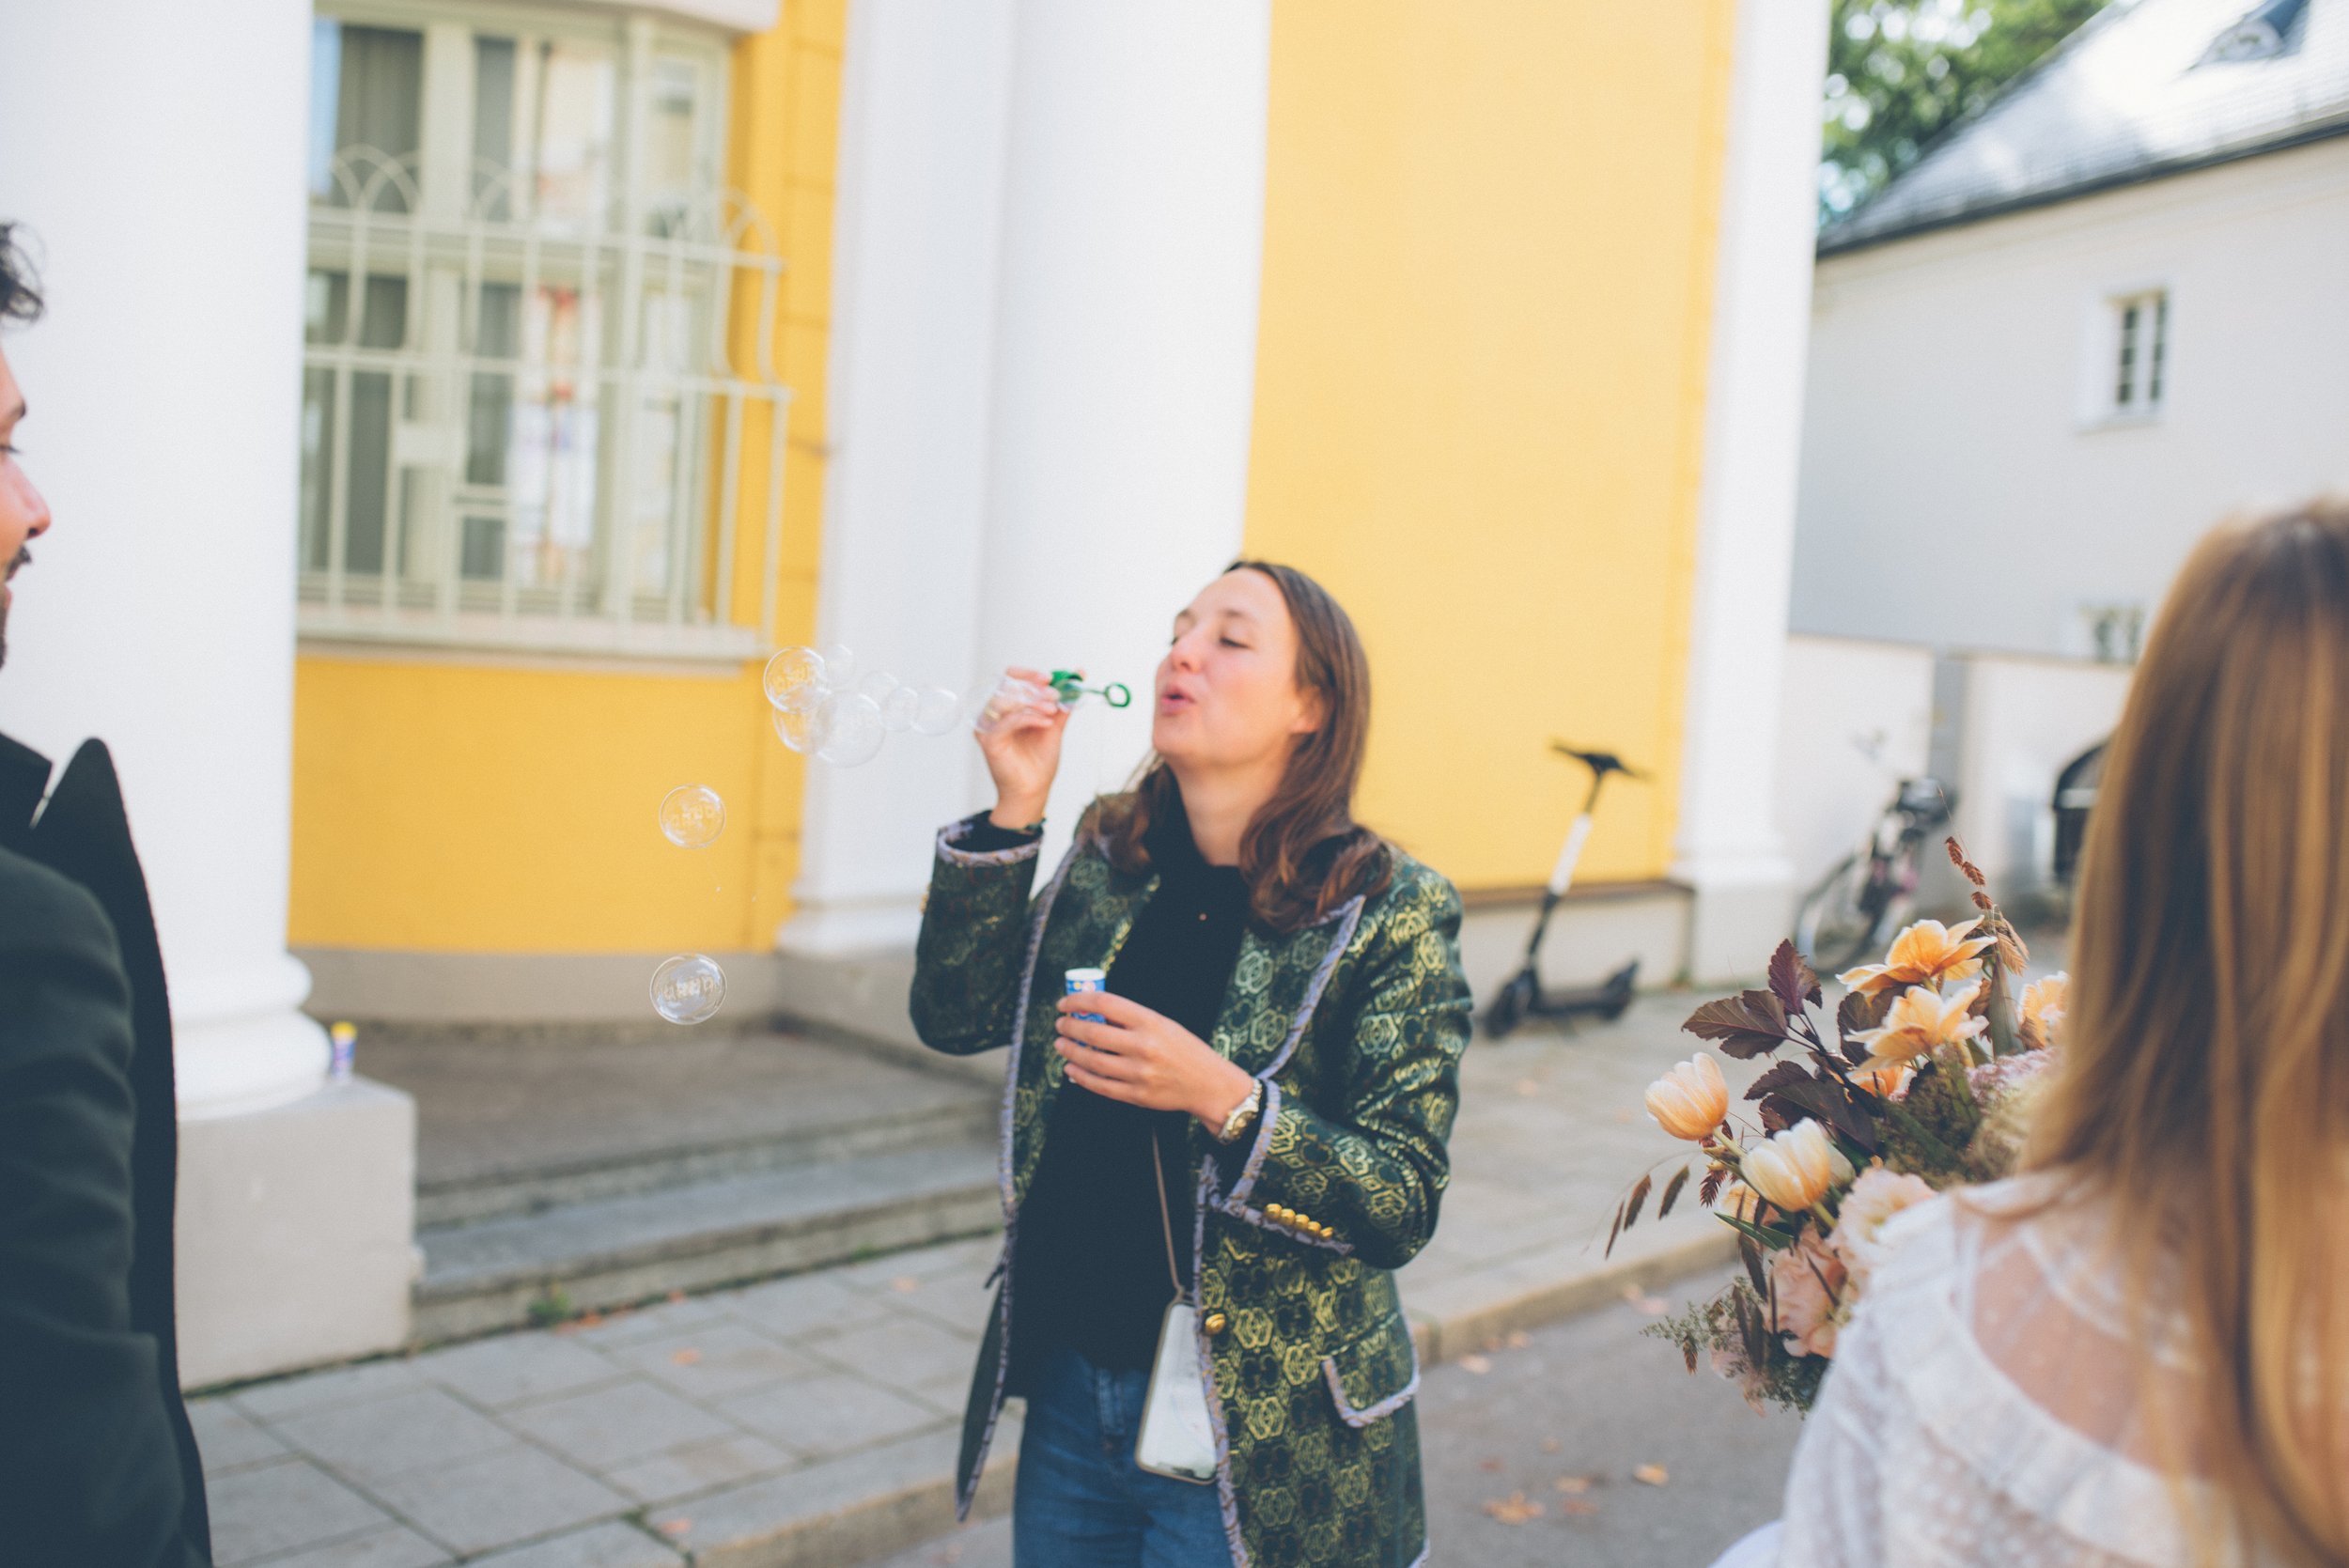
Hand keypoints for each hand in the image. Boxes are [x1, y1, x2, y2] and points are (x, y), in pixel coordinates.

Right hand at [976, 665, 1069, 827]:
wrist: (1035, 789)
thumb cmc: (1039, 760)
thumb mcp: (1055, 724)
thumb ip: (1064, 701)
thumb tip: (1079, 674)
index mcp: (1007, 706)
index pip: (1010, 678)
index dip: (1029, 674)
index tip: (1050, 678)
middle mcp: (994, 713)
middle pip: (1006, 685)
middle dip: (1034, 688)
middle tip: (1056, 695)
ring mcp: (989, 726)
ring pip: (1006, 700)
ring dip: (1033, 702)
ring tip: (1052, 712)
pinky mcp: (989, 740)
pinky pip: (1007, 721)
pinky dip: (1029, 718)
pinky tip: (1046, 724)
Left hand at [1054, 991, 1259, 1129]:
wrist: (1208, 1084)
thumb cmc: (1184, 1050)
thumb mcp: (1162, 1025)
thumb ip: (1130, 1021)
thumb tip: (1091, 1014)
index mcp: (1150, 1021)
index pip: (1104, 1003)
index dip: (1078, 1001)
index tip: (1065, 1003)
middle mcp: (1143, 1046)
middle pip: (1092, 1033)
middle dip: (1069, 1027)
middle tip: (1060, 1024)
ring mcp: (1139, 1073)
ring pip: (1091, 1061)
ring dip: (1069, 1051)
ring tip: (1061, 1045)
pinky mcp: (1136, 1095)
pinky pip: (1099, 1085)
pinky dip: (1080, 1076)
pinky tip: (1071, 1068)